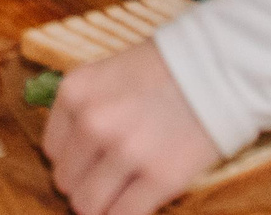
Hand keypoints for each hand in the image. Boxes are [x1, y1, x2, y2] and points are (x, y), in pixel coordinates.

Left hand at [44, 43, 220, 214]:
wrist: (220, 69)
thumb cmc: (163, 71)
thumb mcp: (106, 75)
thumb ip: (83, 111)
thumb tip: (69, 158)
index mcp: (75, 93)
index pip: (51, 151)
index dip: (73, 160)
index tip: (93, 159)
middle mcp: (92, 122)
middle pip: (65, 182)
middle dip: (86, 184)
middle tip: (112, 177)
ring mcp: (125, 151)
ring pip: (87, 205)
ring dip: (103, 205)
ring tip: (124, 193)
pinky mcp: (159, 178)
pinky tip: (139, 202)